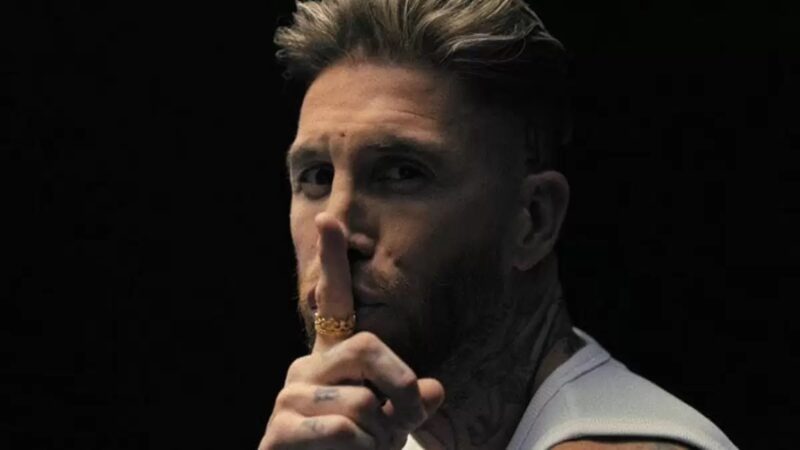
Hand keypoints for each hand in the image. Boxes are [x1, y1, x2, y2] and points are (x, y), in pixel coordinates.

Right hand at [258, 212, 445, 449]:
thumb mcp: (392, 424)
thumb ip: (410, 400)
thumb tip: (435, 389)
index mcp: (331, 358)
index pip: (332, 302)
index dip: (331, 262)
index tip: (327, 220)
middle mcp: (306, 368)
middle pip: (367, 346)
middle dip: (402, 387)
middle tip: (406, 419)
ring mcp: (289, 397)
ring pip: (361, 401)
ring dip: (380, 435)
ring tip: (366, 448)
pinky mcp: (279, 431)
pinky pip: (342, 430)